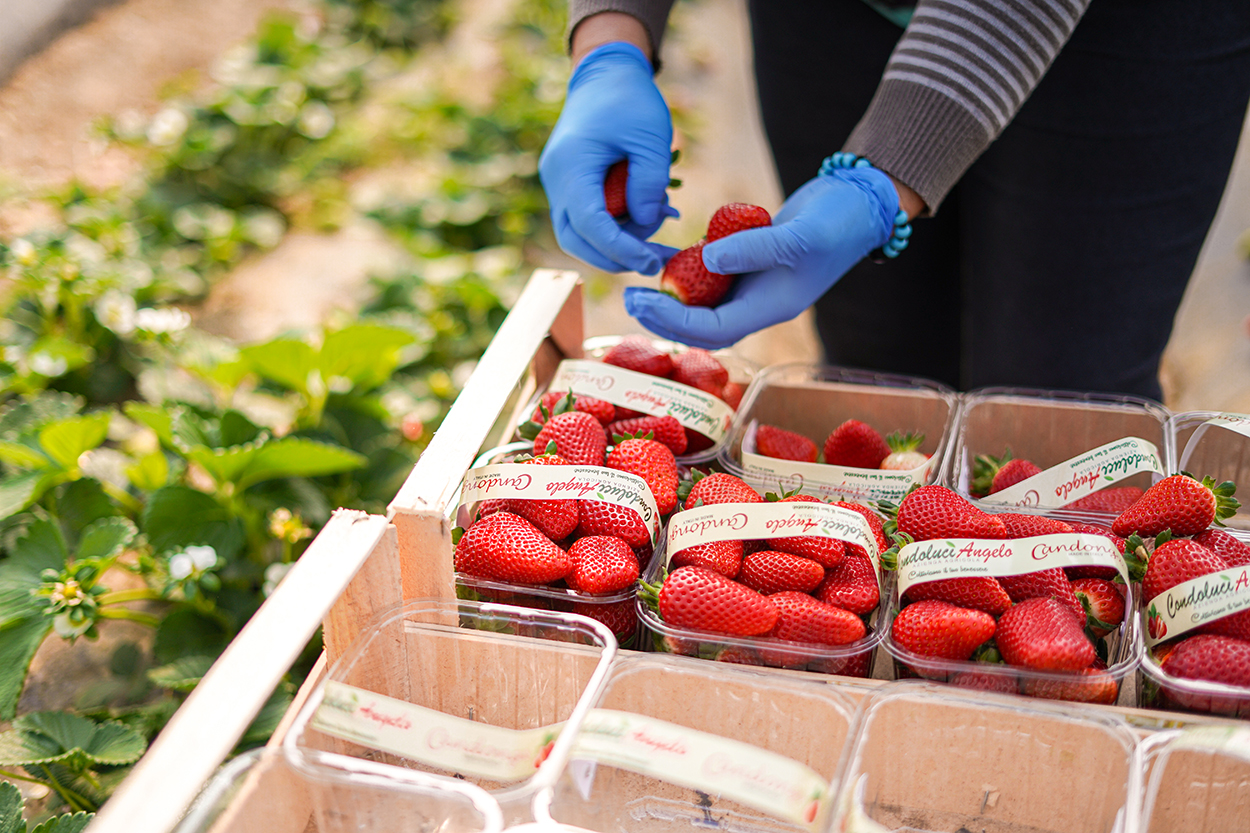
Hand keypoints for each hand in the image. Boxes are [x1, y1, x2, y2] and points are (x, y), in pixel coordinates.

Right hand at [539, 42, 676, 274]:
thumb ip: (649, 183)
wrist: (604, 73)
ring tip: (657, 225)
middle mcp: (556, 178)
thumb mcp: (650, 137)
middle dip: (614, 257)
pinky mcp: (567, 185)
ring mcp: (557, 183)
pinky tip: (643, 215)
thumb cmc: (630, 99)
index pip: (590, 224)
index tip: (652, 262)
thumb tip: (646, 225)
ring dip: (615, 243)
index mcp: (572, 164)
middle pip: (575, 240)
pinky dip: (612, 226)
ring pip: (577, 234)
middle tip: (655, 260)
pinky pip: (584, 218)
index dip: (620, 249)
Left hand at [623, 166, 899, 348]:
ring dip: (669, 296)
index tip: (644, 300)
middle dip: (663, 315)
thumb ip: (753, 249)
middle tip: (628, 297)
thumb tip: (706, 260)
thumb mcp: (798, 235)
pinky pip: (709, 271)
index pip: (715, 330)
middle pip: (701, 324)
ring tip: (635, 282)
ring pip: (702, 300)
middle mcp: (758, 302)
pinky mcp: (748, 261)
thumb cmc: (838, 223)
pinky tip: (659, 255)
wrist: (859, 202)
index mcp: (772, 307)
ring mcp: (753, 283)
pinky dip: (685, 267)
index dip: (676, 320)